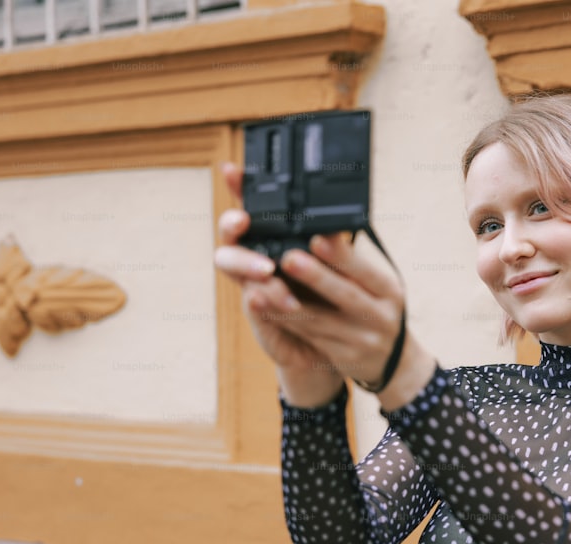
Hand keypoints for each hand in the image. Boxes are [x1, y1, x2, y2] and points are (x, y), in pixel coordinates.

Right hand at [213, 163, 341, 406]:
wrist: (339, 346)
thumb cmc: (336, 297)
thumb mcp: (341, 265)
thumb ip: (332, 244)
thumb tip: (336, 222)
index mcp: (275, 243)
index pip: (252, 208)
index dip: (236, 188)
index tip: (232, 170)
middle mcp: (257, 264)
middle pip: (230, 239)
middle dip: (234, 229)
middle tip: (245, 223)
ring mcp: (254, 292)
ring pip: (235, 273)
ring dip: (248, 268)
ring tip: (267, 270)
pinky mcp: (262, 322)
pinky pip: (254, 309)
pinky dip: (261, 304)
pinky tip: (270, 298)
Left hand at [273, 226, 439, 411]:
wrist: (392, 360)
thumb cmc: (375, 310)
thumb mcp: (377, 287)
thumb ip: (353, 264)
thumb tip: (326, 228)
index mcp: (389, 291)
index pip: (365, 271)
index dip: (341, 256)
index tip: (317, 239)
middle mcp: (381, 316)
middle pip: (346, 295)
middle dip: (316, 277)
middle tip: (288, 258)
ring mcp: (364, 340)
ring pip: (321, 321)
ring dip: (289, 304)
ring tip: (264, 287)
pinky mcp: (345, 357)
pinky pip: (311, 337)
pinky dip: (287, 322)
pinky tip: (267, 310)